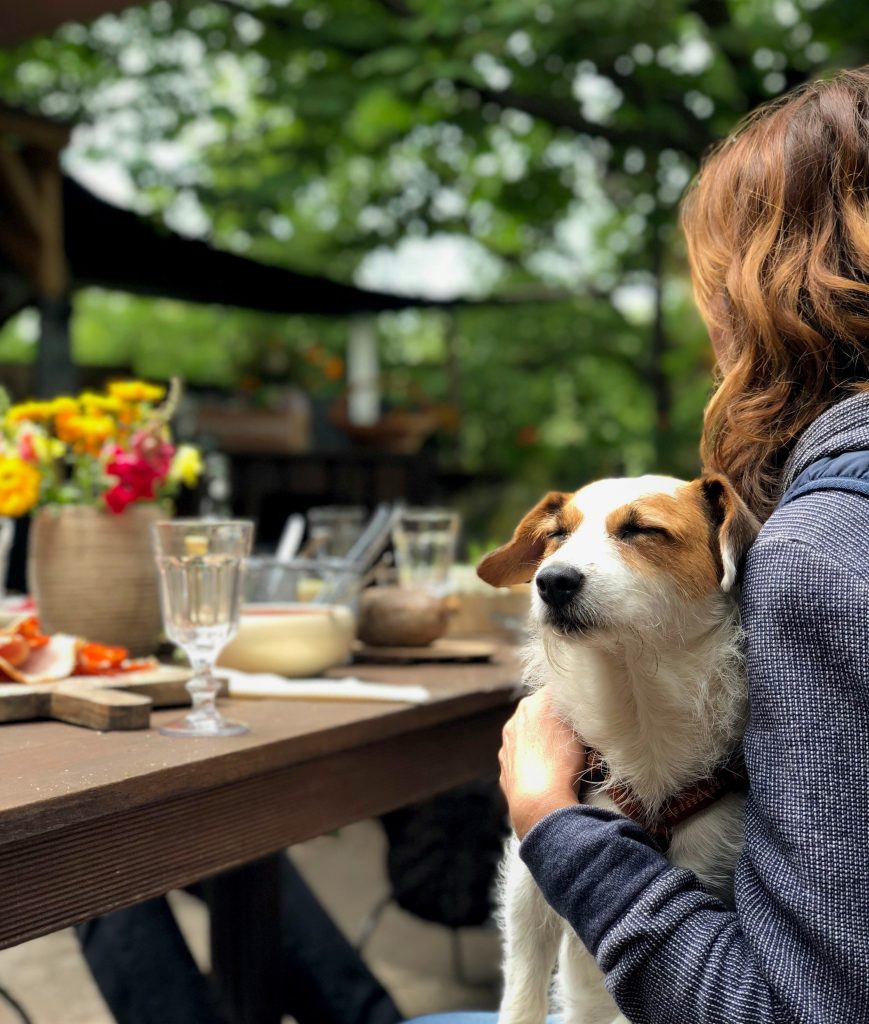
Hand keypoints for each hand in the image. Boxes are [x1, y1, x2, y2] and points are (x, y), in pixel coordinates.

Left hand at [499, 688, 584, 838]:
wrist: (538, 800)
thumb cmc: (563, 763)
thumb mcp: (579, 728)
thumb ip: (574, 712)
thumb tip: (576, 706)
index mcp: (532, 703)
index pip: (556, 692)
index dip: (572, 702)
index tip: (584, 716)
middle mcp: (515, 720)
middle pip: (540, 714)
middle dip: (556, 723)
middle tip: (576, 739)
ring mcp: (507, 744)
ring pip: (530, 737)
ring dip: (543, 743)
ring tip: (562, 761)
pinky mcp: (505, 767)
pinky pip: (523, 759)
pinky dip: (534, 763)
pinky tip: (547, 774)